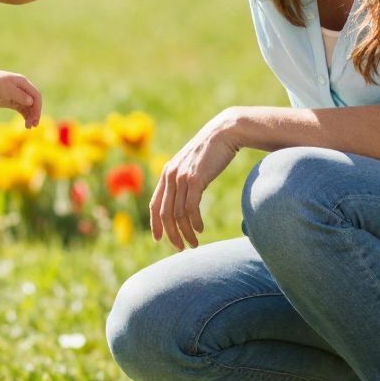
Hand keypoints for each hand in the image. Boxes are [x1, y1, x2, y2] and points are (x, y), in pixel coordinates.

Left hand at [0, 67, 42, 127]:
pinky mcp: (10, 102)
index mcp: (23, 83)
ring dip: (31, 116)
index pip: (36, 95)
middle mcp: (22, 89)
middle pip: (34, 102)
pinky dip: (25, 116)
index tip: (35, 118)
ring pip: (28, 107)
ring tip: (29, 127)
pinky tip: (26, 124)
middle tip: (33, 125)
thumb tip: (31, 102)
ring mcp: (17, 95)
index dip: (38, 107)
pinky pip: (22, 109)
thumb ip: (19, 95)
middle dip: (35, 113)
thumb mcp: (6, 89)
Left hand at [150, 111, 240, 250]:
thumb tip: (186, 199)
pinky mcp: (195, 178)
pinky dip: (194, 221)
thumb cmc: (211, 151)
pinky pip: (190, 207)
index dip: (156, 224)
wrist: (224, 132)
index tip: (159, 239)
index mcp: (167, 173)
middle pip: (165, 213)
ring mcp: (181, 177)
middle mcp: (170, 175)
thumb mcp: (192, 166)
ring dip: (185, 232)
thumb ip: (185, 180)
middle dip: (171, 234)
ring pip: (178, 213)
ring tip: (193, 244)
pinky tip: (199, 230)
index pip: (155, 204)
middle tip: (181, 248)